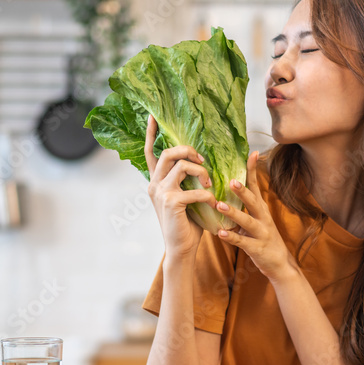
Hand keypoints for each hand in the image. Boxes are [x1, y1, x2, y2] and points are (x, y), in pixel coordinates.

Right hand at [145, 115, 215, 257]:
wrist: (182, 248)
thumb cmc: (187, 223)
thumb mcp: (186, 196)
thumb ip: (188, 179)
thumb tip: (204, 160)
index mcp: (156, 181)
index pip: (150, 152)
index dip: (152, 133)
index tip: (154, 116)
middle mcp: (154, 184)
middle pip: (168, 153)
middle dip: (188, 151)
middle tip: (203, 161)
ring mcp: (160, 193)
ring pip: (180, 166)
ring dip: (200, 171)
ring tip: (209, 183)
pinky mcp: (171, 202)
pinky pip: (193, 189)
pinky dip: (207, 195)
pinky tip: (213, 203)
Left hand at [214, 151, 297, 281]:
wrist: (280, 264)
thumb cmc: (264, 239)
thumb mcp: (257, 219)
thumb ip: (244, 207)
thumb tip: (228, 190)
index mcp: (261, 209)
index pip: (256, 186)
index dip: (253, 170)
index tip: (251, 153)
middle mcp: (263, 218)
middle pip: (253, 201)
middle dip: (242, 190)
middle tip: (230, 179)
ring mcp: (262, 233)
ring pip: (247, 221)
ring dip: (233, 213)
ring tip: (219, 205)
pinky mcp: (257, 248)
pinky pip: (242, 242)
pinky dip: (231, 238)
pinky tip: (220, 233)